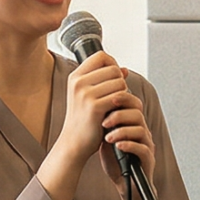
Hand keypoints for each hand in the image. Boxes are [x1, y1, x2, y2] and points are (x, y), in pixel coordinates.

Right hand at [51, 53, 151, 181]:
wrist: (74, 142)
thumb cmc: (83, 120)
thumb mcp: (88, 96)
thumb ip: (104, 80)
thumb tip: (124, 69)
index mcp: (75, 77)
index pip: (101, 56)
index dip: (113, 63)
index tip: (115, 77)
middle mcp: (78, 83)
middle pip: (113, 68)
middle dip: (120, 81)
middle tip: (116, 95)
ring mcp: (85, 94)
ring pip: (119, 82)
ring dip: (123, 93)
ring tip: (116, 105)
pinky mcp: (95, 107)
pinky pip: (119, 96)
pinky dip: (123, 104)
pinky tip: (116, 112)